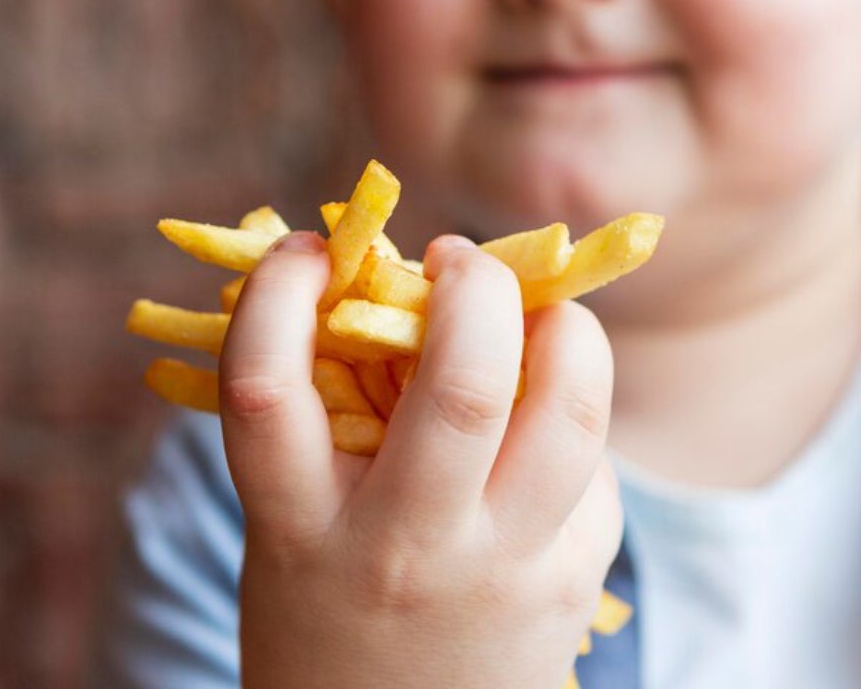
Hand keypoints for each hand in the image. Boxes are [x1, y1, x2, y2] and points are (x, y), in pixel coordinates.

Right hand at [219, 231, 622, 688]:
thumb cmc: (332, 611)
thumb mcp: (295, 529)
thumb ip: (330, 421)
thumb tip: (396, 285)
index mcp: (300, 530)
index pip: (267, 388)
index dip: (279, 293)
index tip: (306, 249)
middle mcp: (406, 552)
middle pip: (464, 386)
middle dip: (474, 287)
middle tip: (455, 262)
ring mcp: (505, 572)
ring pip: (573, 413)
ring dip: (567, 330)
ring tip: (536, 315)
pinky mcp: (577, 580)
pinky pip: (593, 466)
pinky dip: (572, 415)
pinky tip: (542, 424)